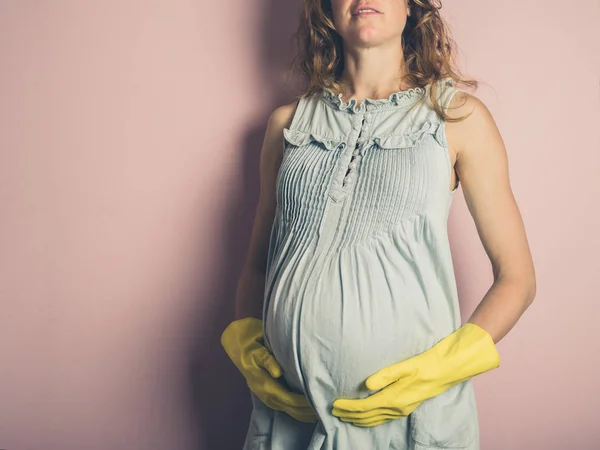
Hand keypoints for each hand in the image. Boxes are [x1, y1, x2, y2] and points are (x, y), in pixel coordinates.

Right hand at [221, 317, 317, 422]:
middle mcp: (267, 395)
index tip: (318, 400)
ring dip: (305, 413)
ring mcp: (268, 397)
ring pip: (290, 410)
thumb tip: (278, 372)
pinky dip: (299, 411)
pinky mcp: (271, 395)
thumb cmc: (250, 347)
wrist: (238, 347)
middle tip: (325, 409)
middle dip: (308, 410)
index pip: (289, 399)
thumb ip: (268, 360)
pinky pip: (287, 407)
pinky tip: (309, 411)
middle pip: (291, 408)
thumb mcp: (257, 351)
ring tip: (321, 412)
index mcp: (265, 386)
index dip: (304, 402)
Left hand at [332, 322, 499, 426]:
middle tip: (333, 413)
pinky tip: (367, 416)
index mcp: (394, 399)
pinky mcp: (406, 406)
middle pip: (367, 417)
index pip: (364, 407)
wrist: (446, 369)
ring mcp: (402, 409)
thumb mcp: (404, 366)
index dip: (348, 407)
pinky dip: (371, 419)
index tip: (334, 404)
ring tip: (345, 416)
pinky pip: (383, 418)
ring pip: (375, 420)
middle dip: (349, 416)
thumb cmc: (425, 364)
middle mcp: (397, 408)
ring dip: (358, 419)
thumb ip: (384, 376)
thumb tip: (366, 385)